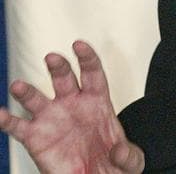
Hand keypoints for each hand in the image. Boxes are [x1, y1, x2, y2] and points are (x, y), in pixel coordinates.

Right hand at [0, 40, 144, 172]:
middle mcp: (73, 104)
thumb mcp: (130, 161)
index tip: (79, 45)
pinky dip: (7, 120)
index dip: (87, 57)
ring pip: (37, 99)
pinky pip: (18, 127)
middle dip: (59, 66)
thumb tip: (119, 151)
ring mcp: (52, 119)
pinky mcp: (36, 138)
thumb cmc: (113, 165)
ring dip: (27, 92)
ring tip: (18, 86)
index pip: (92, 73)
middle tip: (52, 57)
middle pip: (64, 78)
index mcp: (98, 101)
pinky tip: (0, 114)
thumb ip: (129, 155)